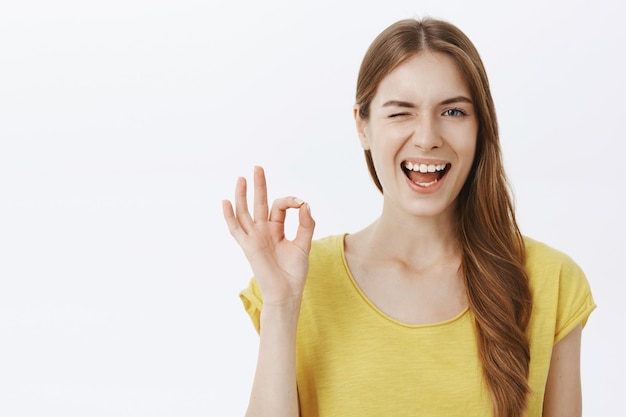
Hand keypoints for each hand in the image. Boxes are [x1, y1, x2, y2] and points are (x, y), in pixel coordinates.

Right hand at [222, 166, 315, 305]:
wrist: (286, 292)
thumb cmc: (294, 272)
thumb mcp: (304, 244)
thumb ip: (306, 224)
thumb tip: (305, 204)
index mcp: (276, 229)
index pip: (279, 207)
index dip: (290, 201)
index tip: (301, 203)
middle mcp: (263, 231)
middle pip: (259, 203)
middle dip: (259, 186)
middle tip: (257, 168)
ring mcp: (254, 237)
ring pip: (245, 212)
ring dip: (242, 195)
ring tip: (242, 178)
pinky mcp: (248, 246)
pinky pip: (235, 229)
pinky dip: (229, 216)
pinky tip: (226, 202)